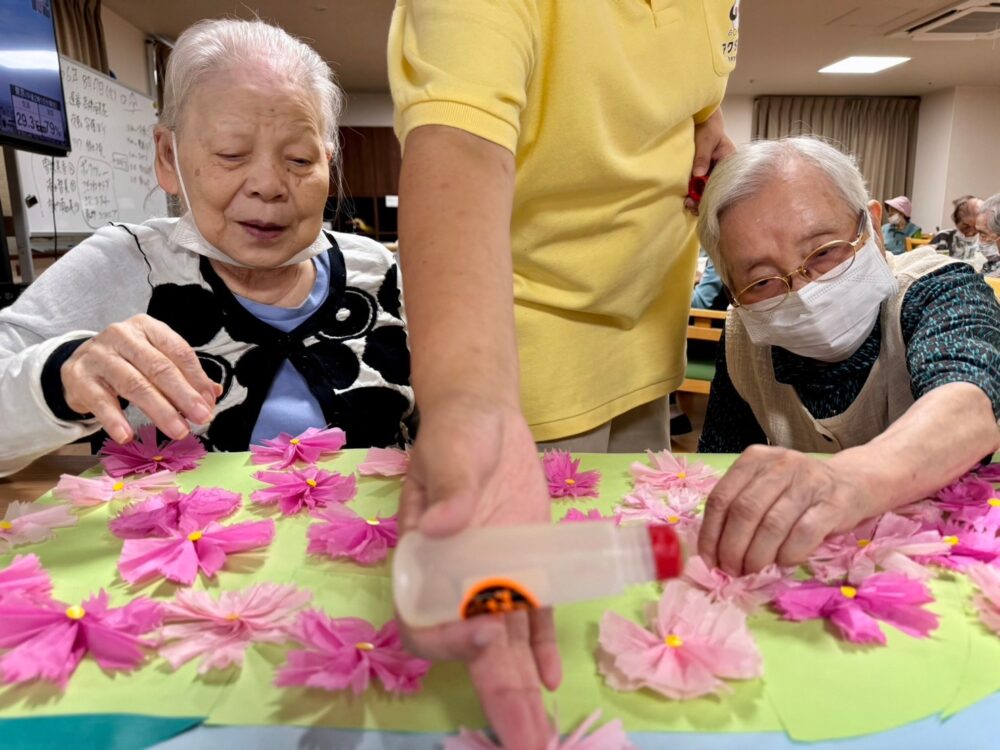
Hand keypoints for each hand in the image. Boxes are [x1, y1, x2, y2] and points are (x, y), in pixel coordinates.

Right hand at [61, 314, 218, 443]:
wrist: (79, 363)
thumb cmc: (126, 361)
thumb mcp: (154, 359)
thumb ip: (183, 374)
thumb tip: (212, 393)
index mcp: (147, 327)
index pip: (178, 351)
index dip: (196, 378)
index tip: (209, 402)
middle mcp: (122, 336)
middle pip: (158, 368)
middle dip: (183, 395)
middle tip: (201, 418)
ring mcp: (98, 356)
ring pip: (134, 384)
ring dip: (160, 410)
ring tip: (178, 430)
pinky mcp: (79, 377)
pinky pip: (100, 401)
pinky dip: (115, 420)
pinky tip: (127, 436)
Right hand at [398, 394, 560, 749]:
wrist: (487, 415)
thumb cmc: (456, 430)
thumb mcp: (449, 450)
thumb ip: (447, 487)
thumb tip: (441, 523)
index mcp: (424, 560)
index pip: (425, 621)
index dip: (448, 640)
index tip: (483, 632)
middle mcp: (458, 582)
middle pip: (473, 653)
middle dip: (498, 701)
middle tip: (525, 746)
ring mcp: (494, 579)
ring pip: (507, 647)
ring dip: (523, 692)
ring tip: (543, 736)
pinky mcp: (529, 568)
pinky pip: (534, 619)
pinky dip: (542, 650)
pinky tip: (553, 680)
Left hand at [684, 108, 735, 215]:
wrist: (703, 120)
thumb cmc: (708, 127)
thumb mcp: (706, 140)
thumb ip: (702, 157)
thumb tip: (698, 175)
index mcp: (730, 162)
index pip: (723, 183)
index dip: (711, 194)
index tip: (699, 202)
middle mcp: (724, 170)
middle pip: (716, 189)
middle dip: (703, 199)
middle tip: (690, 206)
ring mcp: (715, 172)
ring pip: (708, 189)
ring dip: (698, 197)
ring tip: (687, 204)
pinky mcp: (705, 172)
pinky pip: (702, 185)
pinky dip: (695, 191)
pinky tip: (687, 198)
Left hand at [698, 446, 877, 575]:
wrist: (853, 482)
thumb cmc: (799, 492)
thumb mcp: (765, 488)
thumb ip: (741, 509)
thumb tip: (715, 553)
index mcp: (754, 460)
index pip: (721, 498)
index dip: (710, 534)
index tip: (709, 560)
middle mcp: (779, 465)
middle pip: (744, 512)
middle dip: (732, 549)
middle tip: (731, 571)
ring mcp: (808, 482)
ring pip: (771, 525)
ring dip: (757, 556)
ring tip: (752, 571)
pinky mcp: (832, 503)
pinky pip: (803, 533)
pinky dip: (788, 554)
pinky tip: (783, 563)